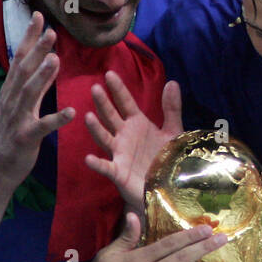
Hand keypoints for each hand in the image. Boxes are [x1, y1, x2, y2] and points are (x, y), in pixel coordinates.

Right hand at [0, 11, 74, 179]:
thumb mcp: (22, 102)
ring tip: (55, 60)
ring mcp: (17, 118)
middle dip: (37, 50)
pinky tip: (71, 112)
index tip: (39, 15)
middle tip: (51, 31)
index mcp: (12, 90)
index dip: (29, 37)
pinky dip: (56, 119)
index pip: (20, 58)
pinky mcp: (26, 137)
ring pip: (29, 94)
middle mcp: (12, 100)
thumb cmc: (13, 130)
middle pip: (24, 70)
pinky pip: (42, 127)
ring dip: (42, 76)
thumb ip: (35, 81)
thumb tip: (48, 56)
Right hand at [84, 75, 184, 210]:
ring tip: (88, 116)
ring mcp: (120, 153)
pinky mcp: (119, 173)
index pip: (126, 103)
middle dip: (103, 103)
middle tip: (95, 88)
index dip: (118, 89)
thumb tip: (172, 82)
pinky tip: (89, 158)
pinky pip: (106, 167)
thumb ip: (171, 109)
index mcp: (137, 124)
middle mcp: (125, 136)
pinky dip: (97, 164)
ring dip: (96, 129)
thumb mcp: (172, 131)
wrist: (165, 187)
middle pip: (111, 117)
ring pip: (105, 138)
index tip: (109, 73)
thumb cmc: (165, 158)